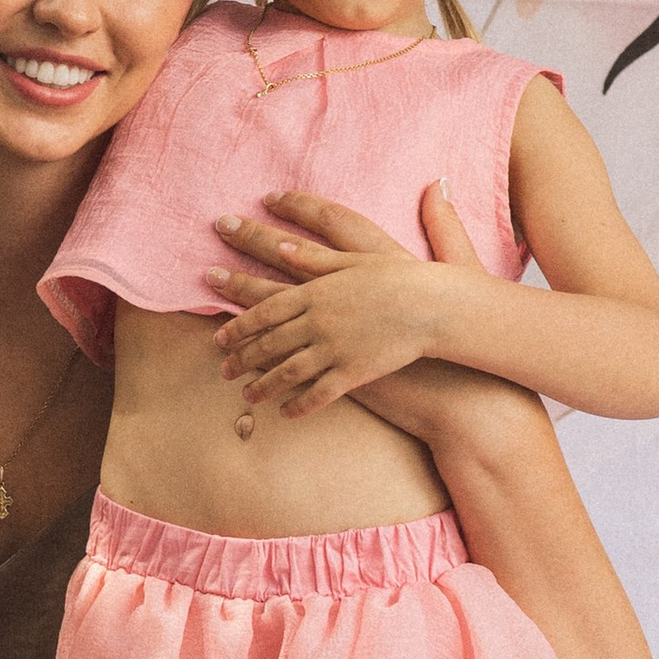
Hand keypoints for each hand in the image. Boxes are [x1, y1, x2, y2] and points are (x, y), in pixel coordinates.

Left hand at [204, 185, 489, 417]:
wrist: (438, 307)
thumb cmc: (403, 277)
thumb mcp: (357, 259)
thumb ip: (318, 257)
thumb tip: (284, 245)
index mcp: (317, 289)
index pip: (264, 307)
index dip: (238, 322)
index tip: (220, 334)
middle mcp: (319, 321)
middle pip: (269, 341)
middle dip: (242, 356)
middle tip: (221, 366)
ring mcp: (335, 349)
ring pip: (287, 371)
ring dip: (263, 385)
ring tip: (245, 396)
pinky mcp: (355, 373)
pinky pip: (319, 394)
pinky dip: (299, 405)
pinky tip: (285, 413)